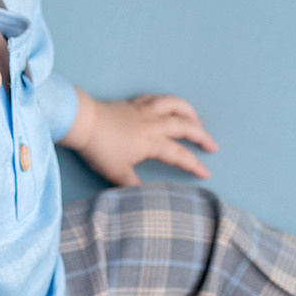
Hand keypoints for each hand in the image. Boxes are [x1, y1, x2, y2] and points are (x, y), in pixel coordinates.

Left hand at [63, 89, 217, 186]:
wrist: (82, 122)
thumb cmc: (100, 149)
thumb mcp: (117, 174)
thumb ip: (133, 186)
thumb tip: (145, 197)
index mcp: (153, 142)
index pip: (179, 155)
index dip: (195, 165)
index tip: (206, 174)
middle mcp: (154, 123)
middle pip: (185, 126)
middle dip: (202, 136)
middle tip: (212, 145)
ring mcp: (144, 110)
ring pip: (174, 105)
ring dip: (189, 112)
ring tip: (197, 120)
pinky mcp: (133, 103)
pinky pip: (156, 98)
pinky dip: (167, 102)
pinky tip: (169, 106)